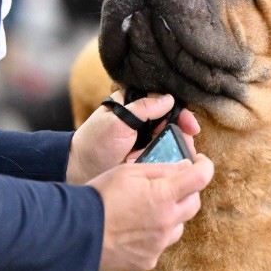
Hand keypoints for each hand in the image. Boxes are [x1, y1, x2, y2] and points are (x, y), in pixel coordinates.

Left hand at [66, 91, 199, 184]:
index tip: (190, 125)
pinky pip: (161, 153)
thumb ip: (143, 109)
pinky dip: (169, 157)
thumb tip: (169, 100)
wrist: (80, 170)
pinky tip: (176, 163)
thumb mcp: (117, 122)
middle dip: (181, 131)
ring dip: (178, 145)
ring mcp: (141, 137)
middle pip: (168, 120)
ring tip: (185, 155)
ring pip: (167, 138)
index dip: (179, 112)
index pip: (161, 101)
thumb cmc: (95, 142)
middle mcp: (138, 119)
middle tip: (189, 142)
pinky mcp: (142, 154)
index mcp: (131, 104)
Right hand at [90, 154, 213, 270]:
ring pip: (179, 225)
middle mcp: (167, 222)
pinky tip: (134, 228)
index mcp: (164, 195)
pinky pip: (160, 244)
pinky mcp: (148, 260)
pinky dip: (154, 234)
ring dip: (171, 214)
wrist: (77, 233)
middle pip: (194, 203)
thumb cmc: (100, 197)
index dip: (205, 166)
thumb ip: (161, 168)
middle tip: (170, 184)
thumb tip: (184, 167)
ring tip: (146, 208)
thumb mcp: (128, 171)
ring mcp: (159, 244)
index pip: (201, 177)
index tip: (200, 162)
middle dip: (187, 191)